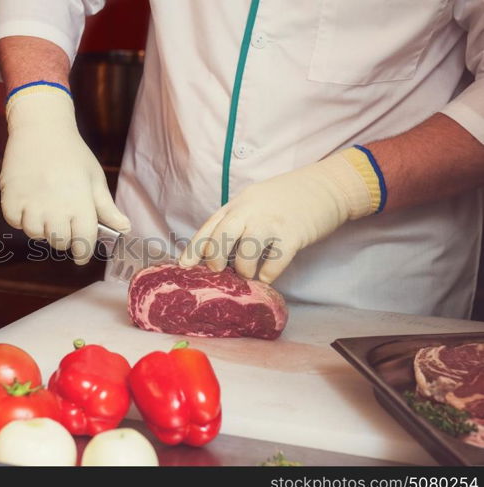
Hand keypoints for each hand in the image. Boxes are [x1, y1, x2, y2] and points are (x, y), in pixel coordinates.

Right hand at [0, 87, 129, 264]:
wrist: (41, 129)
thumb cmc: (73, 155)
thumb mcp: (94, 179)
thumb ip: (107, 208)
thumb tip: (125, 229)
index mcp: (80, 202)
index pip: (83, 241)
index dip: (83, 252)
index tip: (81, 255)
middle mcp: (55, 205)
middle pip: (59, 242)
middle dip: (63, 239)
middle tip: (63, 227)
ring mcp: (31, 202)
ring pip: (35, 234)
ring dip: (41, 229)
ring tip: (46, 212)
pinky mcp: (11, 196)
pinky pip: (15, 222)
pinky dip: (21, 219)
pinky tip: (29, 206)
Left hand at [179, 149, 380, 281]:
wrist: (327, 185)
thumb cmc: (288, 196)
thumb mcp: (255, 201)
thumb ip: (236, 219)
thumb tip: (216, 249)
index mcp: (238, 203)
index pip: (210, 227)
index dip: (195, 249)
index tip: (184, 266)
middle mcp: (251, 211)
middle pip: (222, 237)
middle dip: (216, 260)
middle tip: (219, 272)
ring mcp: (272, 223)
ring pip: (247, 253)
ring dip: (244, 270)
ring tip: (247, 276)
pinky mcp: (294, 235)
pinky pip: (275, 262)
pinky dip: (267, 275)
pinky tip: (266, 277)